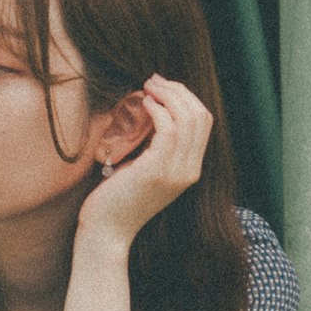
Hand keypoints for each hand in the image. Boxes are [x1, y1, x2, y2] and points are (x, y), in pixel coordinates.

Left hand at [79, 73, 211, 244]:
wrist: (107, 231)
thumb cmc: (118, 197)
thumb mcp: (145, 168)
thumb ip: (156, 145)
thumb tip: (153, 109)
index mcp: (190, 170)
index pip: (204, 122)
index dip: (186, 97)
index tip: (163, 86)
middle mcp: (190, 171)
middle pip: (199, 116)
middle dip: (178, 91)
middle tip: (154, 80)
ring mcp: (176, 172)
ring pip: (186, 119)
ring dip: (167, 95)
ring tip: (148, 86)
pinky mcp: (157, 172)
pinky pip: (167, 129)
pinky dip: (157, 110)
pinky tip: (142, 103)